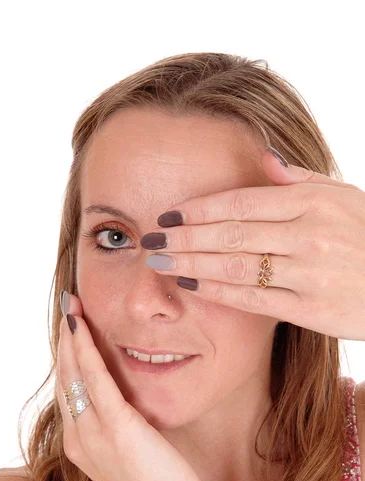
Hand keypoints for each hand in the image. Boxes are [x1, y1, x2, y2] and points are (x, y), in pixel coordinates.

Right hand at [56, 293, 209, 480]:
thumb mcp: (132, 453)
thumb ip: (120, 427)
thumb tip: (126, 403)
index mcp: (80, 443)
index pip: (69, 390)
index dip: (69, 356)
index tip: (73, 327)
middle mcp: (78, 436)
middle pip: (65, 376)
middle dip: (66, 338)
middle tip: (69, 305)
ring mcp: (93, 432)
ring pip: (74, 372)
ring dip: (72, 335)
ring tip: (72, 305)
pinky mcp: (116, 427)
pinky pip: (95, 379)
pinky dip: (86, 349)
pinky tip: (82, 326)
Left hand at [142, 147, 364, 340]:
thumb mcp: (344, 196)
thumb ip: (301, 179)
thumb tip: (262, 158)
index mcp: (313, 202)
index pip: (242, 201)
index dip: (201, 208)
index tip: (170, 214)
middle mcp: (309, 235)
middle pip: (232, 233)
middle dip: (186, 237)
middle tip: (151, 240)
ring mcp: (309, 273)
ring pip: (237, 267)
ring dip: (193, 264)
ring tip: (160, 262)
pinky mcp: (310, 308)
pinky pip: (254, 299)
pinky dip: (218, 292)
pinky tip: (192, 285)